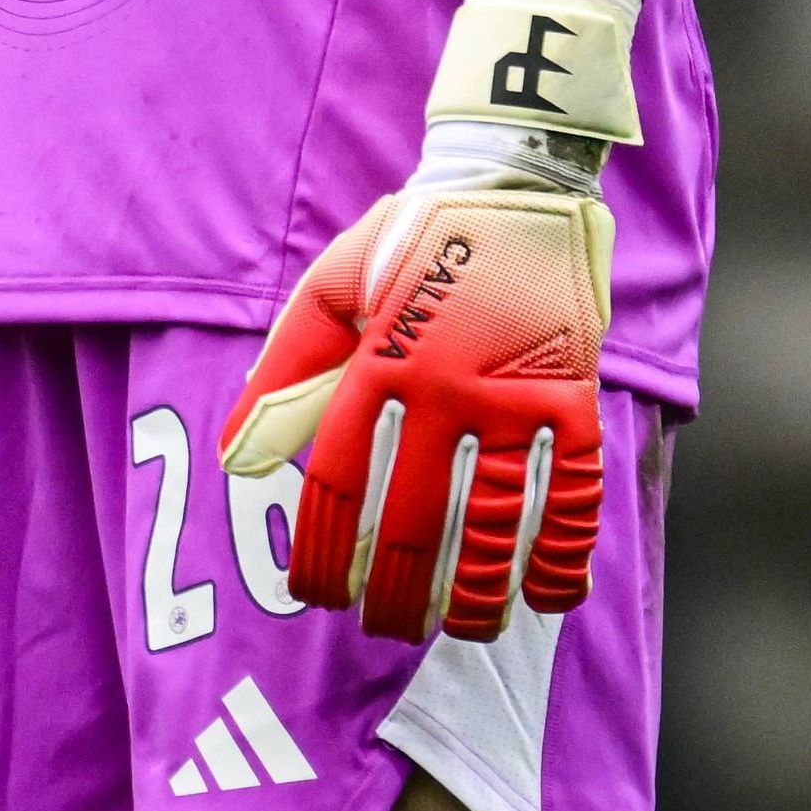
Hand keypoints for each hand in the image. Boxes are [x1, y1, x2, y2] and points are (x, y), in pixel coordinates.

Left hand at [220, 178, 609, 642]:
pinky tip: (548, 596)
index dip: (325, 552)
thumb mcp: (330, 286)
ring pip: (496, 522)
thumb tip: (236, 456)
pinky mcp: (573, 393)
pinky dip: (564, 553)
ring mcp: (513, 393)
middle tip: (385, 629)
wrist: (513, 181)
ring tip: (459, 628)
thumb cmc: (409, 240)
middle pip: (415, 520)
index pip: (340, 482)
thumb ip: (283, 370)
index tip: (317, 596)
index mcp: (377, 360)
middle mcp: (444, 386)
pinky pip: (574, 491)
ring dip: (476, 593)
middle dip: (396, 592)